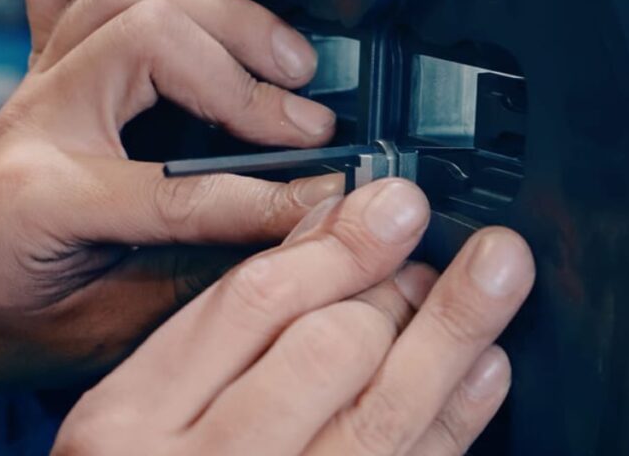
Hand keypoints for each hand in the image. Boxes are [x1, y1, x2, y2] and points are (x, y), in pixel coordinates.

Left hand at [0, 0, 343, 385]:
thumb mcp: (107, 330)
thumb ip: (200, 271)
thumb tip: (293, 226)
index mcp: (40, 200)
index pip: (181, 185)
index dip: (269, 197)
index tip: (329, 200)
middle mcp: (35, 121)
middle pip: (152, 42)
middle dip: (247, 82)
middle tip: (309, 124)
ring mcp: (36, 81)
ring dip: (218, 12)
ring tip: (285, 55)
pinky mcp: (41, 64)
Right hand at [53, 180, 535, 455]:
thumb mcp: (137, 412)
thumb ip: (216, 330)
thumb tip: (319, 237)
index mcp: (132, 422)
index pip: (250, 305)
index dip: (338, 246)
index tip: (390, 205)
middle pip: (327, 349)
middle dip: (397, 284)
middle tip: (432, 250)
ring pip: (384, 415)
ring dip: (453, 334)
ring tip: (496, 273)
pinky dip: (458, 422)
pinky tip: (484, 372)